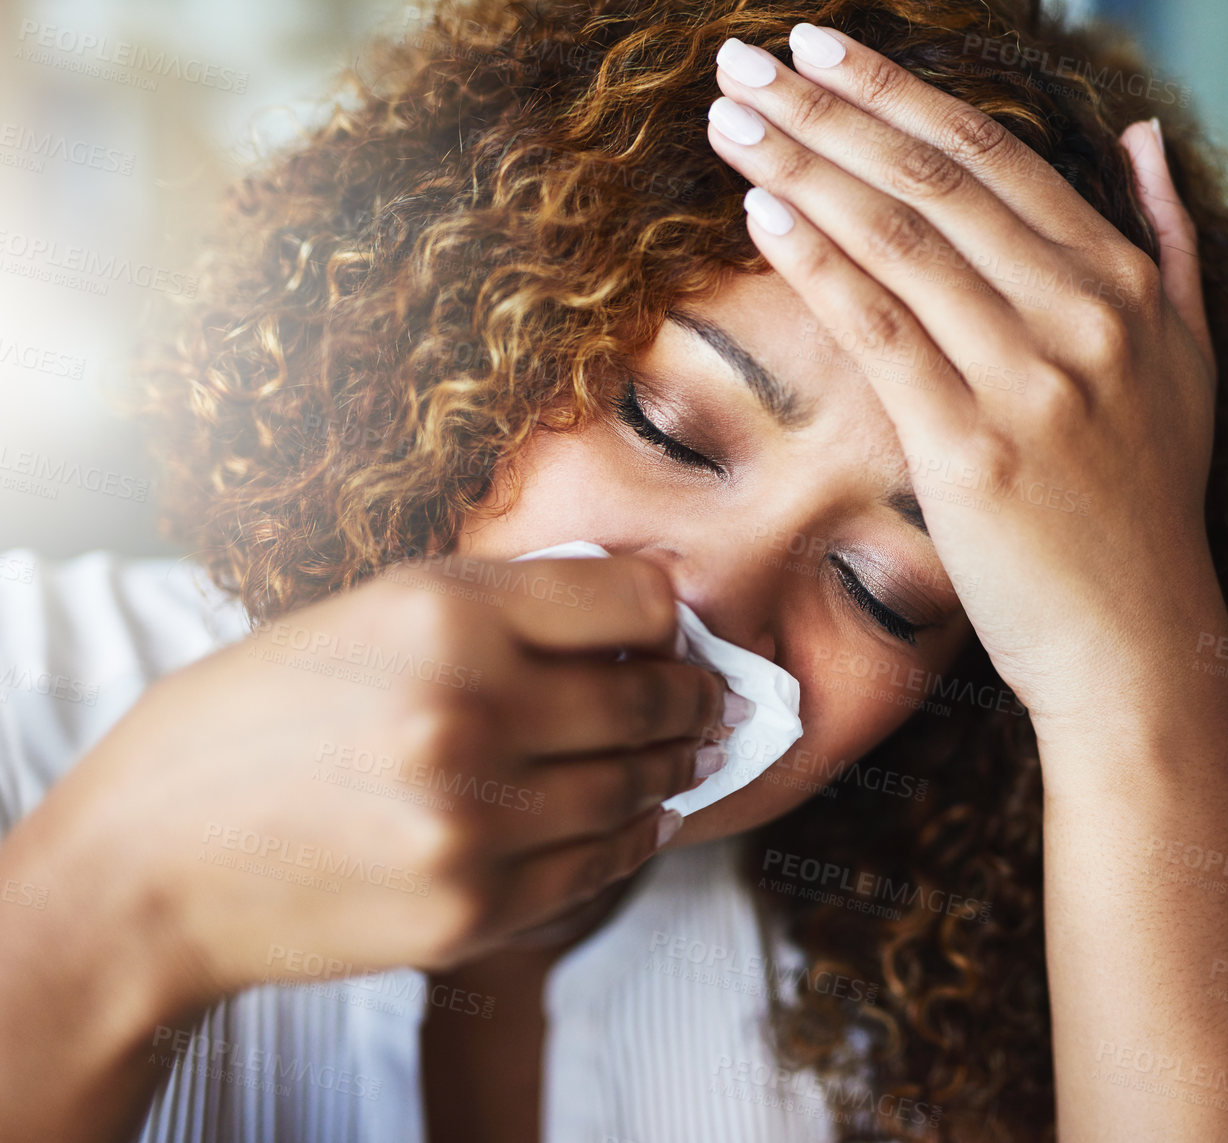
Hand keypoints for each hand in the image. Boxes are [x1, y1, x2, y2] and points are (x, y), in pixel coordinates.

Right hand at [16, 556, 726, 1006]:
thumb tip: (635, 611)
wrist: (149, 866)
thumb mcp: (367, 615)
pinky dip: (634, 838)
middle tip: (711, 698)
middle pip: (650, 699)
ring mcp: (475, 820)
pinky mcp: (473, 907)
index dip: (667, 617)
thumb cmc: (253, 721)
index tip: (672, 632)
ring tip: (687, 755)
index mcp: (444, 613)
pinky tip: (641, 820)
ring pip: (636, 788)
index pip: (636, 602)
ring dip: (674, 769)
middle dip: (693, 697)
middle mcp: (470, 711)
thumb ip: (501, 606)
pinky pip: (599, 866)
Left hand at [707, 26, 1218, 735]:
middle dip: (829, 109)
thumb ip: (1170, 238)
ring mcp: (1032, 381)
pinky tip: (760, 211)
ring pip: (901, 240)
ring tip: (728, 118)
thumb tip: (1143, 132)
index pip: (995, 156)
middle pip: (936, 179)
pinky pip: (882, 331)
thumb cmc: (1146, 509)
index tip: (824, 50)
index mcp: (1127, 283)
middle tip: (745, 59)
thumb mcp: (1190, 360)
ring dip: (804, 166)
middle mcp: (1085, 315)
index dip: (899, 90)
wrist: (1138, 643)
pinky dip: (818, 262)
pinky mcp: (973, 451)